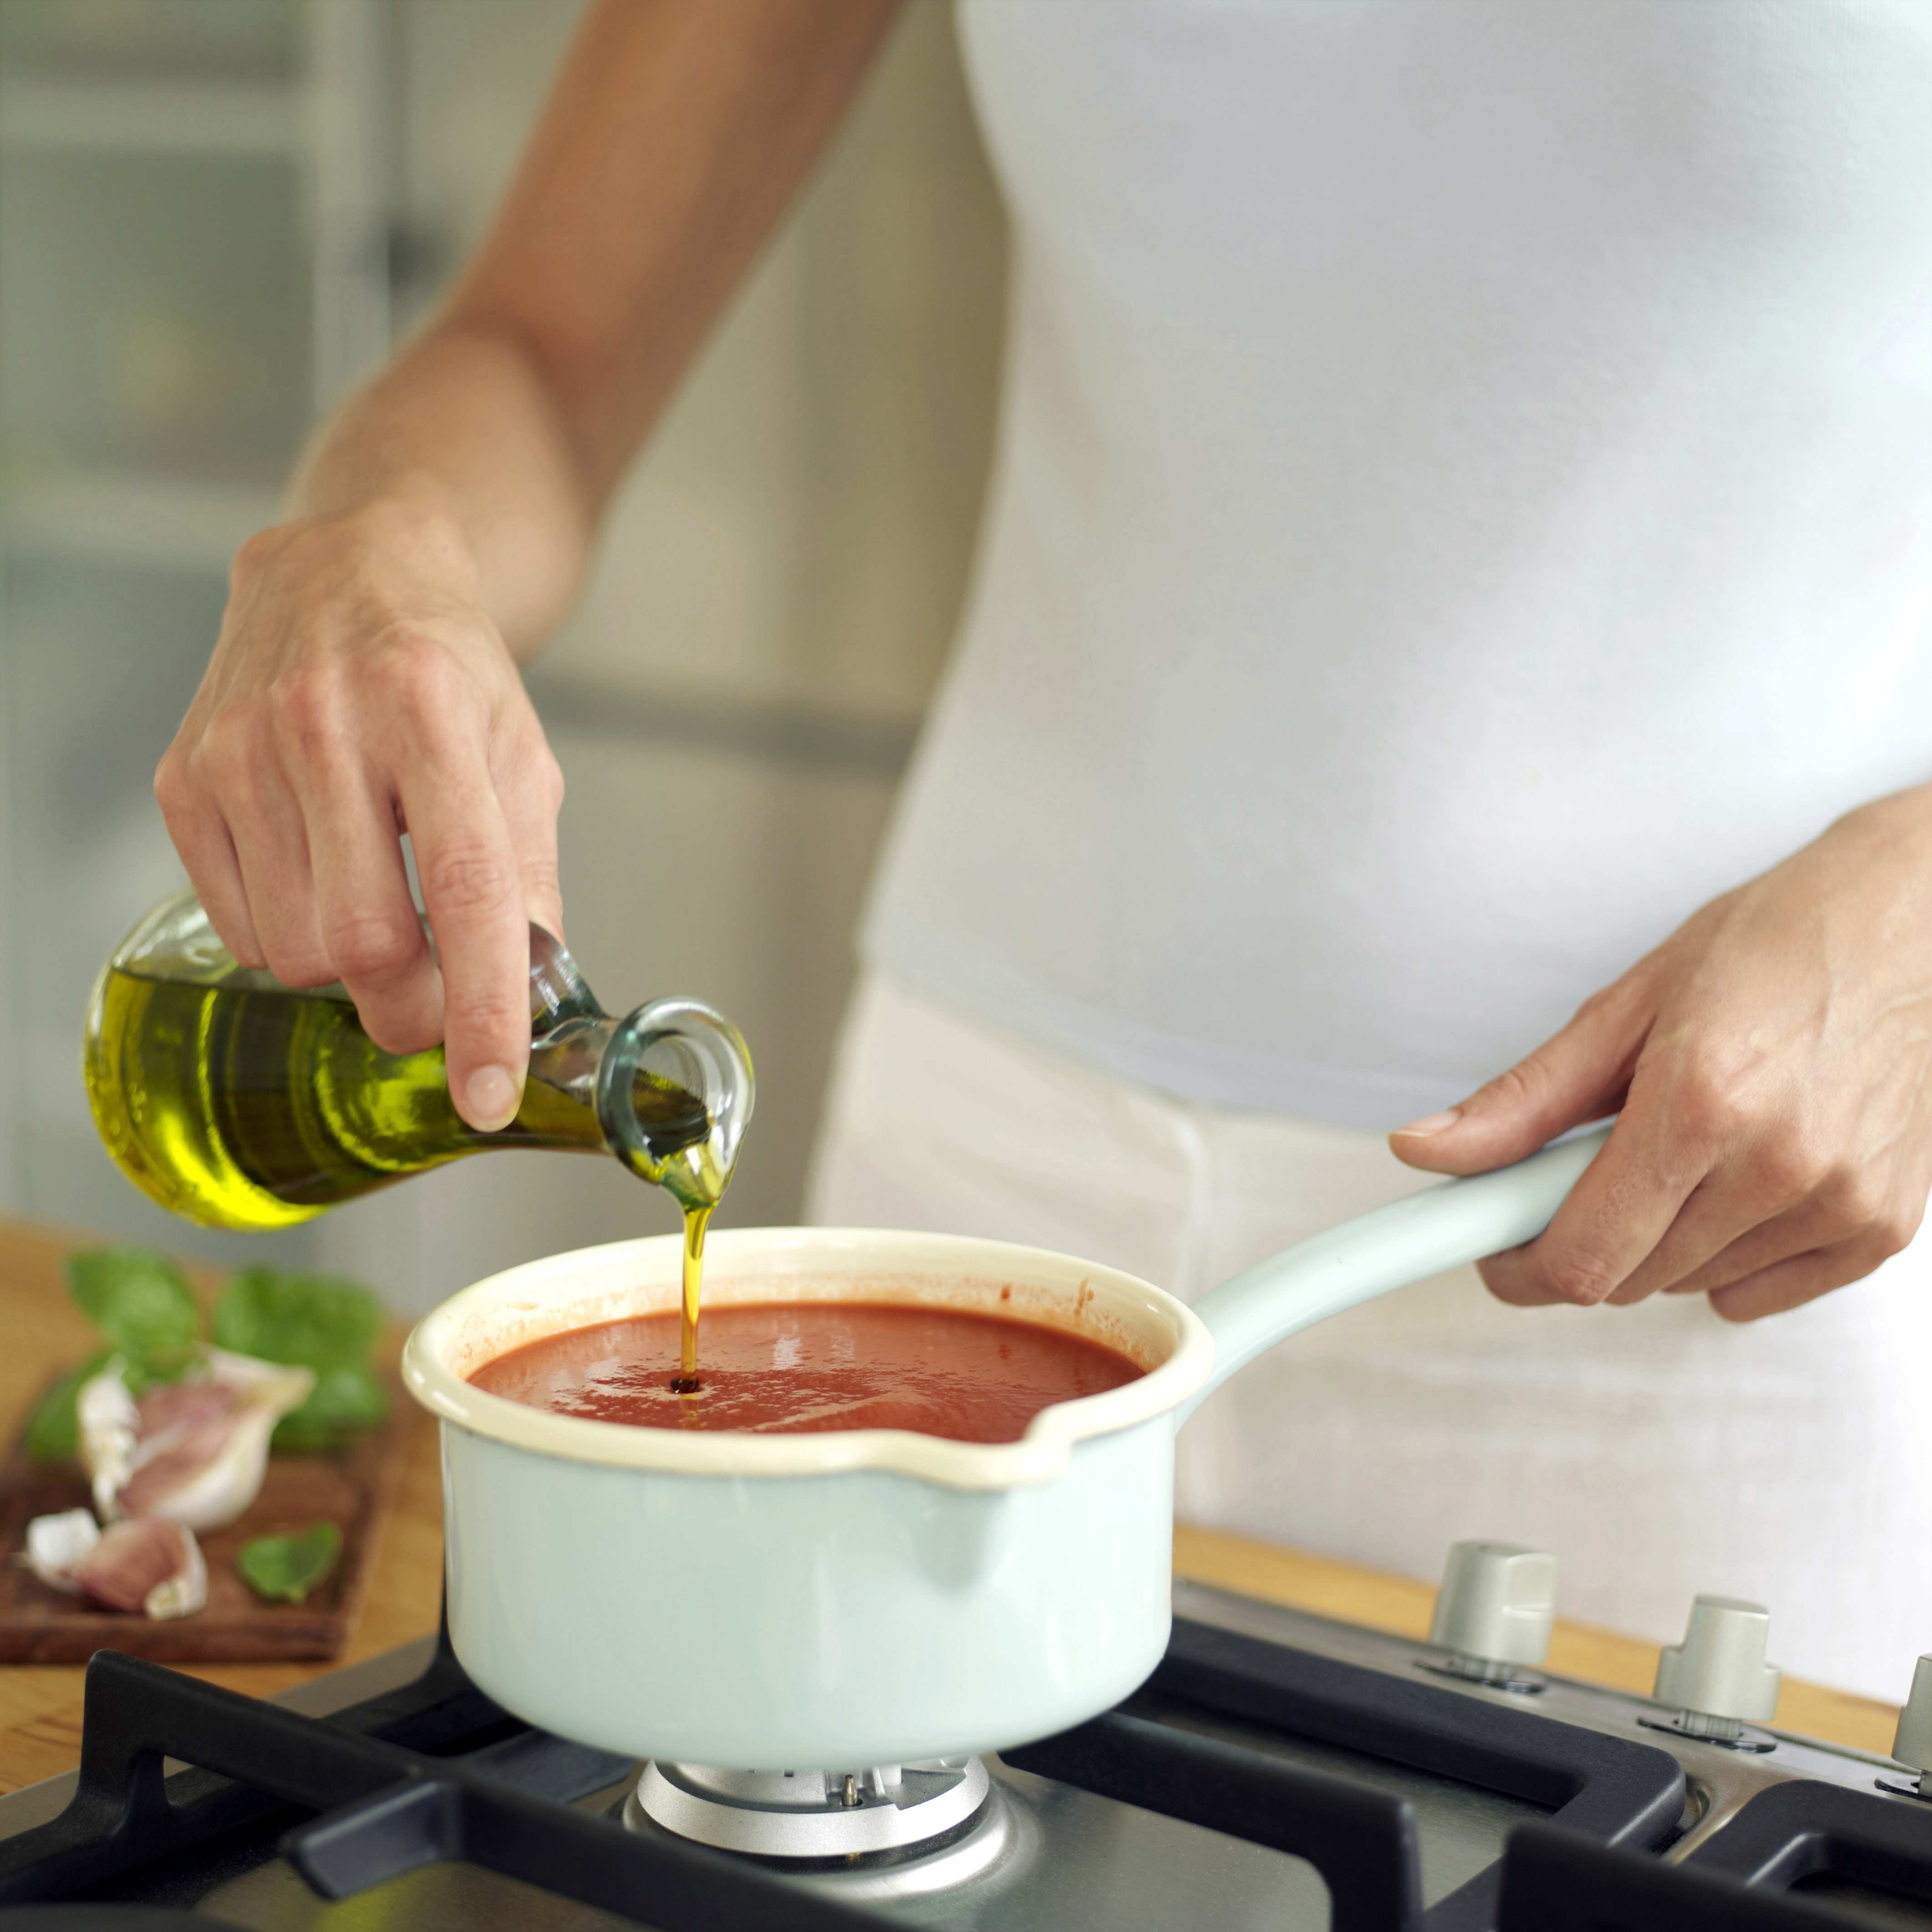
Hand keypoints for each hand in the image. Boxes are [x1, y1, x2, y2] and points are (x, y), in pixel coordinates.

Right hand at [155, 483, 564, 1130]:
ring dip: (350, 970)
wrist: (348, 567)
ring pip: (296, 951)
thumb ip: (530, 882)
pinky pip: (240, 927)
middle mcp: (325, 723)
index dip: (483, 1008)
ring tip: (379, 905)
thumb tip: (527, 1002)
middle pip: (364, 944)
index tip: (489, 1093)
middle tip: (437, 996)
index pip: (466, 892)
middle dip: (411, 1007)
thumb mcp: (521, 757)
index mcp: (431, 711)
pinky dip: (290, 936)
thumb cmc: (448, 671)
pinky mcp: (184, 779)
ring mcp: (240, 750)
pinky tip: (319, 874)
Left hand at [1388, 788, 1931, 1320]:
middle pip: (1629, 1278)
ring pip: (1689, 1285)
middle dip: (1583, 1235)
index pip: (1582, 1257)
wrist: (1910, 922)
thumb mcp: (1627, 1006)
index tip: (1492, 1247)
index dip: (1517, 1268)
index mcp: (1701, 1104)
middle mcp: (1777, 1164)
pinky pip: (1759, 1292)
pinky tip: (1736, 1180)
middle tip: (1588, 1163)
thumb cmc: (1772, 946)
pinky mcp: (1881, 1227)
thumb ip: (1521, 1100)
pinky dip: (1726, 1256)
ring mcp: (1838, 1202)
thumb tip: (1425, 1151)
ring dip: (1656, 1240)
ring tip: (1681, 1146)